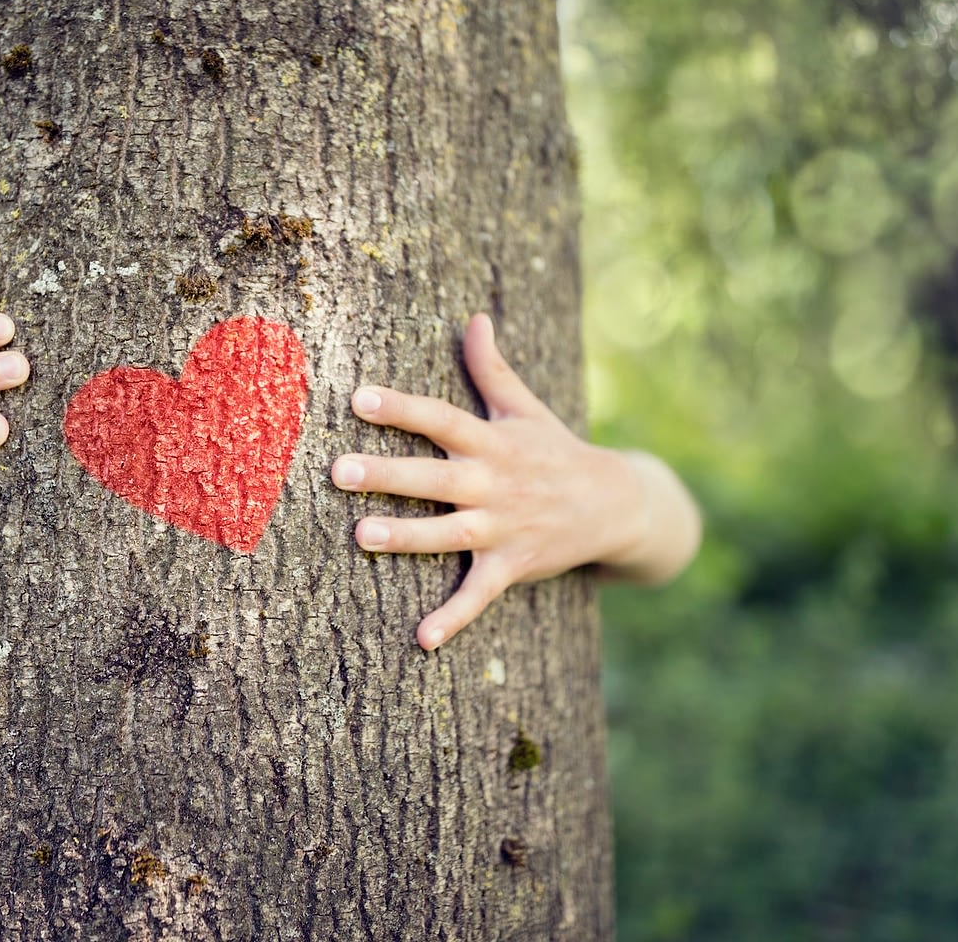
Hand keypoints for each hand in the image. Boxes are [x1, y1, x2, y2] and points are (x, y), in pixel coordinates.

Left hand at [332, 314, 698, 650]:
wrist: (618, 505)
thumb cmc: (556, 451)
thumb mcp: (526, 408)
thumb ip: (492, 368)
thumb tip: (474, 318)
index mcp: (493, 442)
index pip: (442, 419)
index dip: (402, 408)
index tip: (359, 397)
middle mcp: (494, 483)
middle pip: (435, 476)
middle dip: (388, 473)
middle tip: (339, 470)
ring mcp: (503, 527)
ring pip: (448, 534)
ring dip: (406, 537)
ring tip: (361, 535)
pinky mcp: (512, 566)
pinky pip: (479, 595)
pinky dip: (454, 619)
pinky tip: (421, 639)